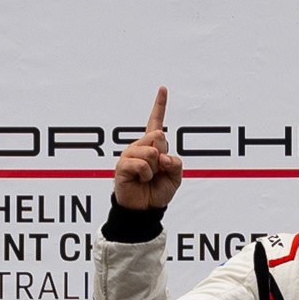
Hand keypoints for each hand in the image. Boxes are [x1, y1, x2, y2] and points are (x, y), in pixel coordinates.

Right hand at [114, 88, 183, 211]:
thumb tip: (163, 156)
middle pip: (158, 136)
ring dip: (154, 169)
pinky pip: (142, 164)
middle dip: (163, 155)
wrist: (145, 210)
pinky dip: (146, 175)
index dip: (160, 106)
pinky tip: (140, 180)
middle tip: (156, 171)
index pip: (155, 122)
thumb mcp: (176, 177)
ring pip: (151, 151)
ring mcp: (130, 154)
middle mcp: (139, 146)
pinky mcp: (122, 165)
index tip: (163, 89)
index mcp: (152, 146)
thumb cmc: (158, 192)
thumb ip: (175, 163)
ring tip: (147, 178)